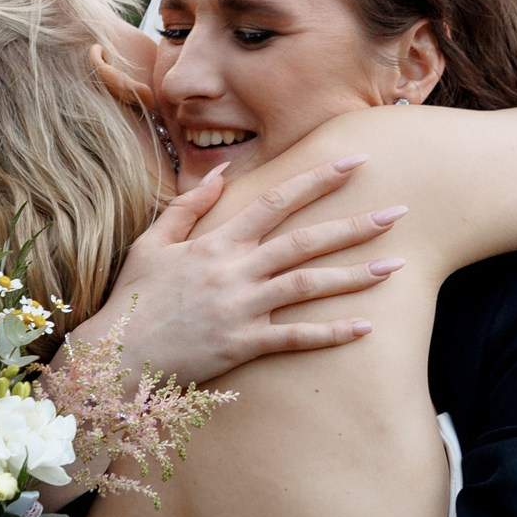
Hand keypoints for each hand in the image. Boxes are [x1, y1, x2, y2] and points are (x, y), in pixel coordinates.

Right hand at [73, 155, 408, 384]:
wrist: (116, 354)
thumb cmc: (132, 299)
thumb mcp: (152, 244)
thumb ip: (188, 206)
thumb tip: (219, 171)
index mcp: (217, 242)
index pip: (276, 200)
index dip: (318, 179)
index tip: (355, 162)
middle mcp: (234, 271)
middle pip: (305, 240)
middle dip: (355, 224)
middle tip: (399, 211)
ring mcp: (241, 309)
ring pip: (309, 285)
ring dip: (356, 273)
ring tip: (397, 264)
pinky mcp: (242, 345)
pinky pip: (296, 337)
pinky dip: (333, 333)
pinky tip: (366, 326)